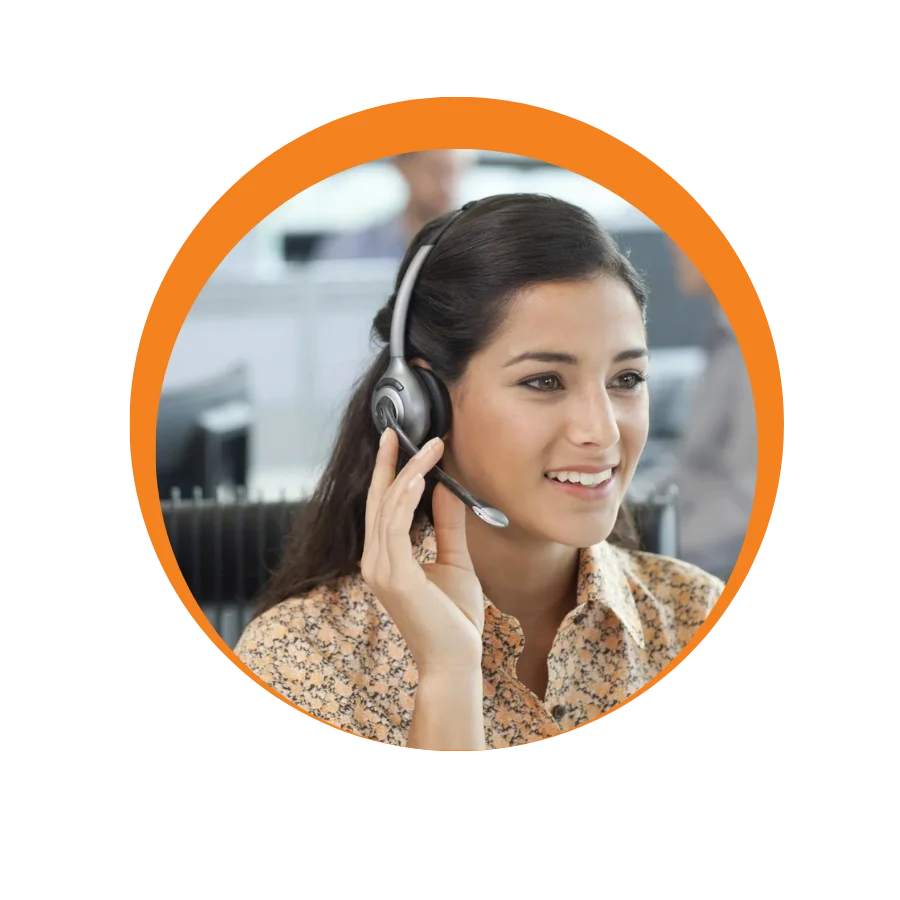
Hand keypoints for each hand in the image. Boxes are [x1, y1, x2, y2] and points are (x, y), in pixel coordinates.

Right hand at [361, 427, 484, 673]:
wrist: (455, 660)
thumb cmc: (454, 617)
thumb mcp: (454, 560)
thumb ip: (448, 526)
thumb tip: (447, 489)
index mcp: (385, 558)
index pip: (381, 505)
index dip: (386, 470)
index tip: (395, 439)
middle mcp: (375, 561)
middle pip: (379, 500)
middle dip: (392, 462)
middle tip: (404, 430)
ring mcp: (381, 570)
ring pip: (388, 509)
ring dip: (408, 474)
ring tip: (430, 448)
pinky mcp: (395, 577)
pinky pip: (394, 529)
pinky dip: (405, 501)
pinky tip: (419, 480)